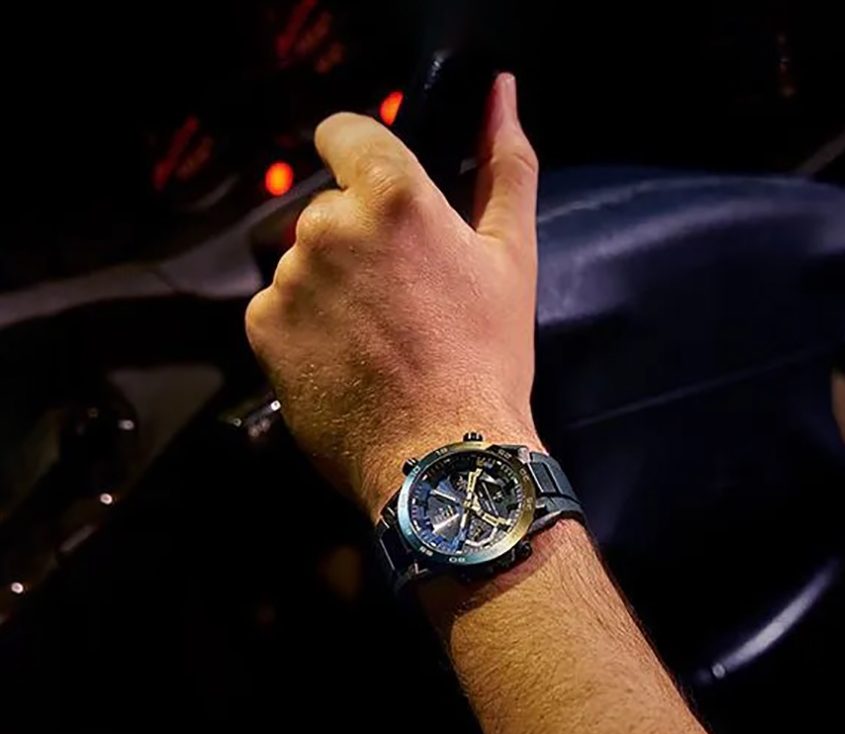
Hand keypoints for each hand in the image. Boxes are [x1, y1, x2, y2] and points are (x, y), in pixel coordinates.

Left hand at [246, 73, 541, 520]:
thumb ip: (506, 165)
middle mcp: (329, 226)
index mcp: (393, 196)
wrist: (444, 456)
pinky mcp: (264, 327)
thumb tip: (503, 97)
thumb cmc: (485, 360)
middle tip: (404, 301)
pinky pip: (279, 309)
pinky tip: (349, 362)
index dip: (362, 163)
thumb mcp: (511, 257)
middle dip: (358, 242)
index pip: (344, 133)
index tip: (380, 203)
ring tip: (380, 341)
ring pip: (305, 262)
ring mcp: (290, 278)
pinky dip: (305, 329)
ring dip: (332, 288)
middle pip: (329, 210)